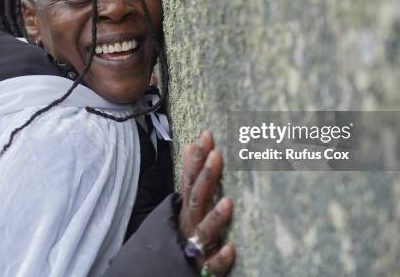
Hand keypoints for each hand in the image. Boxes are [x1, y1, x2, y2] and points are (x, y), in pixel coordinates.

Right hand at [179, 131, 234, 275]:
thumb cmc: (188, 232)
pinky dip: (219, 258)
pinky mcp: (204, 269)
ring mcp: (197, 246)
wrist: (169, 270)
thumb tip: (191, 145)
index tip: (207, 136)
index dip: (197, 158)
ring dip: (215, 217)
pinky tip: (231, 249)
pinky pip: (212, 265)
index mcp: (188, 208)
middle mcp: (191, 223)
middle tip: (217, 155)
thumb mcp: (188, 204)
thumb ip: (190, 178)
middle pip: (197, 198)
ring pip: (204, 231)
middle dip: (206, 177)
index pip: (190, 179)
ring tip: (229, 202)